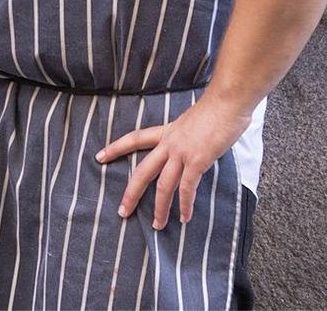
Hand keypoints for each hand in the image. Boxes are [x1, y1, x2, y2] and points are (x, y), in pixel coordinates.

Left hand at [96, 96, 250, 228]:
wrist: (227, 101)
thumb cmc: (217, 108)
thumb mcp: (193, 120)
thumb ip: (187, 134)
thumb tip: (193, 144)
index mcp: (166, 131)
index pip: (135, 139)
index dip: (116, 148)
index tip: (99, 156)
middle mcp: (169, 143)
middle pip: (143, 171)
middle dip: (131, 193)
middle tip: (122, 211)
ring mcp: (182, 153)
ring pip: (163, 185)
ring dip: (160, 208)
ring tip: (157, 225)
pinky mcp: (197, 161)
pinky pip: (186, 188)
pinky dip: (184, 205)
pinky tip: (184, 218)